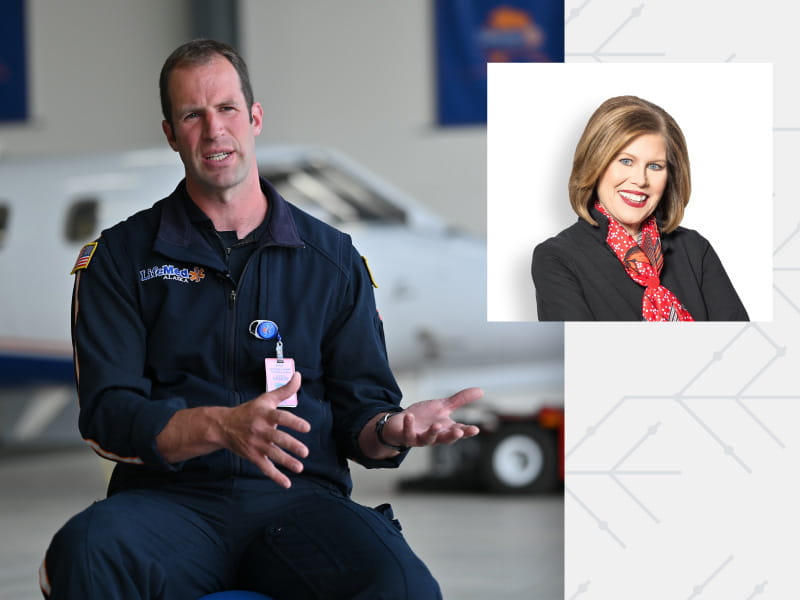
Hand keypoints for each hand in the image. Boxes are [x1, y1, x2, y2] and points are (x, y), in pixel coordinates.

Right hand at [218, 372, 309, 487]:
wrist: (223, 426)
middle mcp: (260, 430)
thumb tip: (299, 376)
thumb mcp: (266, 399)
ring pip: (272, 454)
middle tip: (305, 452)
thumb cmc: (250, 411)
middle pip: (277, 438)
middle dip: (291, 445)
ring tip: (300, 467)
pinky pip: (265, 467)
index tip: (307, 428)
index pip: (281, 418)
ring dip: (286, 462)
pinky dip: (276, 476)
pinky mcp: (253, 456)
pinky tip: (287, 483)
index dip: (294, 422)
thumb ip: (284, 390)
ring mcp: (256, 444)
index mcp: (265, 414)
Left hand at [382, 387, 482, 448]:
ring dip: (433, 432)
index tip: (475, 429)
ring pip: (428, 439)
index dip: (467, 431)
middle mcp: (435, 436)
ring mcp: (421, 438)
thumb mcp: (443, 406)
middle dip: (453, 436)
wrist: (401, 423)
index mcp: (446, 429)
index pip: (459, 431)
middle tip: (459, 431)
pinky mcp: (407, 437)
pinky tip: (409, 416)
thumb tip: (481, 390)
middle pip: (446, 439)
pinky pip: (408, 433)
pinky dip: (409, 425)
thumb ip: (460, 400)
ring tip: (436, 425)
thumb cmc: (424, 417)